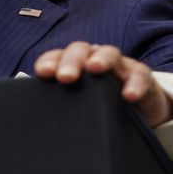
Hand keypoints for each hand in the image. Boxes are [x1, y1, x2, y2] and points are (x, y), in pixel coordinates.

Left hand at [34, 42, 172, 127]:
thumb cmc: (97, 105)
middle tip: (65, 77)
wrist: (137, 111)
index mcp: (73, 64)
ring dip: (101, 60)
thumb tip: (32, 123)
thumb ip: (59, 106)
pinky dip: (134, 84)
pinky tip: (129, 96)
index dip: (49, 62)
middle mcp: (93, 58)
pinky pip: (139, 74)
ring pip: (109, 53)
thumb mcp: (77, 105)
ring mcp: (118, 65)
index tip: (42, 73)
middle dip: (72, 61)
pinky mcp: (141, 75)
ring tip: (95, 69)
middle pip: (80, 50)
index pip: (57, 57)